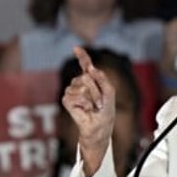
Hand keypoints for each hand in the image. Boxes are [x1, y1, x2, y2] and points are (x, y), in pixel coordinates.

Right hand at [62, 46, 116, 176]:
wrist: (100, 128)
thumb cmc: (105, 113)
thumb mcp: (109, 93)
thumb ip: (102, 78)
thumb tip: (90, 69)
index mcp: (91, 81)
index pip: (85, 66)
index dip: (82, 57)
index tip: (77, 49)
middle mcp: (79, 84)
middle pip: (86, 76)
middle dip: (96, 89)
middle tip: (99, 102)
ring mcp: (72, 91)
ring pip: (81, 85)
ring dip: (91, 97)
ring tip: (93, 107)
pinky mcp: (67, 100)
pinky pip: (75, 94)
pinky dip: (84, 102)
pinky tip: (85, 109)